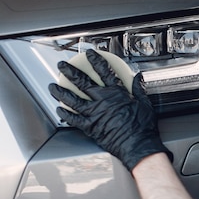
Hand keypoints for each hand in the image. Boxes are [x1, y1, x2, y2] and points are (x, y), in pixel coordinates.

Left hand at [48, 49, 171, 171]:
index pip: (104, 72)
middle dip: (70, 71)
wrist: (137, 144)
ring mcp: (94, 114)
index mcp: (117, 93)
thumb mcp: (145, 104)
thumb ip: (139, 89)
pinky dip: (65, 114)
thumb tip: (138, 77)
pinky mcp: (90, 127)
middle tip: (62, 66)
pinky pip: (73, 119)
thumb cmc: (143, 127)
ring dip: (60, 91)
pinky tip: (59, 110)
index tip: (90, 54)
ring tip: (52, 87)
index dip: (96, 61)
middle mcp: (102, 101)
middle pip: (82, 82)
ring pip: (72, 99)